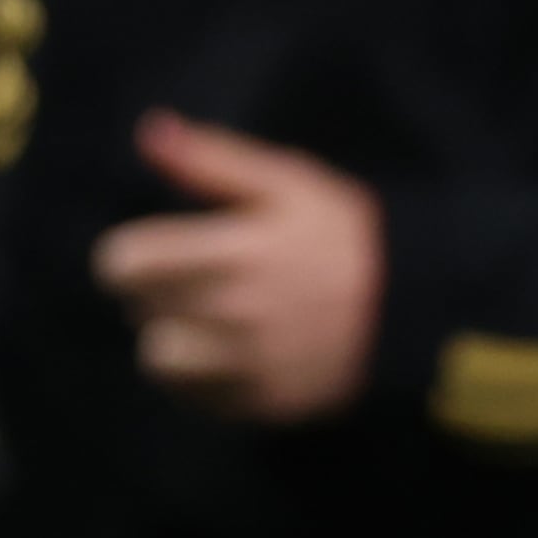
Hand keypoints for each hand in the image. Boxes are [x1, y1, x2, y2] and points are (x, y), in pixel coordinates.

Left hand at [90, 112, 382, 421]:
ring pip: (159, 362)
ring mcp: (252, 366)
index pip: (123, 264)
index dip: (125, 256)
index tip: (148, 252)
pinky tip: (229, 354)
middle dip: (152, 293)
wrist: (414, 310)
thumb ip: (210, 159)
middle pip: (138, 310)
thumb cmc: (344, 237)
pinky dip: (200, 380)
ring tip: (204, 323)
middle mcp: (237, 314)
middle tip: (190, 282)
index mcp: (235, 251)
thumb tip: (147, 132)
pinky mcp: (265, 405)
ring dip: (170, 341)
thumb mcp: (286, 181)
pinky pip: (195, 399)